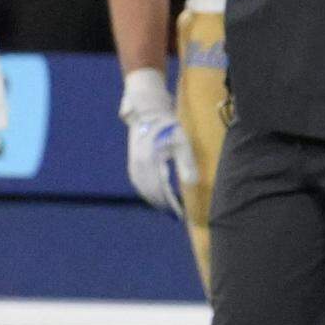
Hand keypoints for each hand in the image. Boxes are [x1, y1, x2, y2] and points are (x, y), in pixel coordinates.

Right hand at [119, 69, 197, 216]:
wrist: (148, 110)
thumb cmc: (168, 126)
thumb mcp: (182, 143)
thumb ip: (186, 164)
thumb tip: (191, 184)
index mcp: (151, 163)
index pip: (161, 191)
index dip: (171, 204)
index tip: (181, 214)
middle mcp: (139, 166)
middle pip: (150, 193)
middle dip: (162, 205)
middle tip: (175, 213)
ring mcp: (134, 164)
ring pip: (142, 189)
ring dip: (154, 199)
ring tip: (166, 207)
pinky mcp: (133, 161)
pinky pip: (138, 182)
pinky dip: (147, 191)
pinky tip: (155, 194)